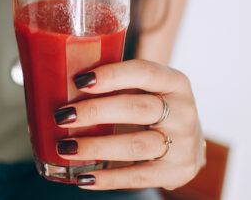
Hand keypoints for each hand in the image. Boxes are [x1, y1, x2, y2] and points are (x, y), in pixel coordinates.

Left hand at [54, 59, 205, 190]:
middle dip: (96, 112)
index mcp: (175, 82)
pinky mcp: (176, 173)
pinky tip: (84, 177)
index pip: (144, 72)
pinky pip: (137, 176)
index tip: (80, 81)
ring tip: (66, 147)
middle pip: (137, 109)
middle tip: (63, 115)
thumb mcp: (146, 88)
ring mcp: (183, 145)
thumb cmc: (154, 107)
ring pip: (136, 145)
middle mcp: (184, 112)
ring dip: (96, 147)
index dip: (112, 75)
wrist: (187, 143)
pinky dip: (108, 178)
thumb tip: (62, 83)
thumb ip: (117, 83)